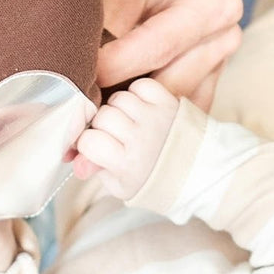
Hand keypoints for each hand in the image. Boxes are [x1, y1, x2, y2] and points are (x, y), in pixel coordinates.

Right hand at [75, 79, 178, 199]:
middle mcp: (141, 138)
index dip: (86, 143)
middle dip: (101, 125)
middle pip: (102, 116)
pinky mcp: (169, 103)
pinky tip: (141, 108)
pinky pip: (141, 86)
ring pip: (119, 99)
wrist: (198, 172)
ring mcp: (155, 118)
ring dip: (118, 108)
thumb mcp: (123, 186)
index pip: (89, 141)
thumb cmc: (156, 181)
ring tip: (127, 122)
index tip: (94, 149)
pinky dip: (137, 93)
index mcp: (127, 164)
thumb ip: (98, 170)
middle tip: (112, 136)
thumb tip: (75, 161)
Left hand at [97, 0, 242, 109]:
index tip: (79, 78)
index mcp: (213, 5)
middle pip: (170, 86)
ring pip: (174, 105)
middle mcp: (225, 39)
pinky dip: (150, 116)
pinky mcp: (209, 83)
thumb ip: (109, 13)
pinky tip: (122, 114)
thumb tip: (85, 62)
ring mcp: (220, 66)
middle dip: (125, 96)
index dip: (115, 66)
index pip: (158, 48)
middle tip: (84, 102)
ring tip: (99, 108)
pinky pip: (178, 112)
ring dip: (136, 111)